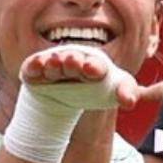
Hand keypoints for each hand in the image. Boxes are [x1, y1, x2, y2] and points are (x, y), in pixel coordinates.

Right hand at [20, 46, 139, 108]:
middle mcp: (73, 62)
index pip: (95, 65)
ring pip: (53, 63)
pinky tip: (36, 66)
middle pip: (73, 61)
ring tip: (54, 63)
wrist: (67, 95)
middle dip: (72, 62)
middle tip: (71, 62)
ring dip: (53, 63)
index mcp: (94, 65)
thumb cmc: (95, 89)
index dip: (93, 67)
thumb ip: (126, 93)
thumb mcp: (114, 92)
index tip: (92, 70)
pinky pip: (33, 66)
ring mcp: (54, 65)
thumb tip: (129, 102)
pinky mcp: (35, 70)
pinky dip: (33, 65)